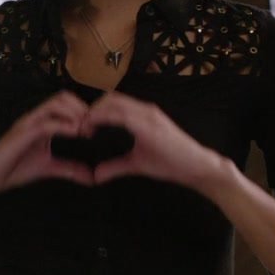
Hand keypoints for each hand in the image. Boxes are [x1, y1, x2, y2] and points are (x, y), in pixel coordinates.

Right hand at [0, 90, 96, 198]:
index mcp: (42, 122)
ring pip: (55, 104)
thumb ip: (69, 169)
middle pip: (62, 97)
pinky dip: (63, 126)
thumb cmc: (13, 169)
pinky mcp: (22, 133)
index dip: (83, 110)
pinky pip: (46, 123)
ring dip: (74, 113)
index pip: (65, 104)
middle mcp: (35, 118)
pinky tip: (75, 133)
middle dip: (81, 107)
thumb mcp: (48, 168)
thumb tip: (91, 178)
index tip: (96, 127)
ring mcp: (28, 123)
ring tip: (86, 129)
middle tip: (94, 125)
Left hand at [80, 91, 226, 188]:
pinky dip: (103, 118)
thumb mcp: (136, 164)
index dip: (95, 111)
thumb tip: (96, 175)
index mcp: (142, 115)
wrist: (197, 167)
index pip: (113, 103)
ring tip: (82, 128)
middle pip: (110, 98)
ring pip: (114, 103)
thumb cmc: (171, 164)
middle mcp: (145, 110)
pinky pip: (122, 115)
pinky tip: (92, 129)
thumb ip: (116, 166)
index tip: (81, 126)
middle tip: (77, 126)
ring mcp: (148, 115)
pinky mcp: (150, 124)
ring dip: (94, 112)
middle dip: (91, 109)